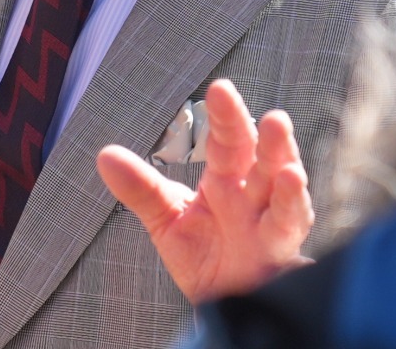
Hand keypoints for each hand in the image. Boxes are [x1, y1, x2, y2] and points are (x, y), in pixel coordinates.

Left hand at [96, 78, 313, 303]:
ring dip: (283, 156)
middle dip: (264, 133)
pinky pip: (287, 224)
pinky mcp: (279, 248)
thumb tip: (104, 155)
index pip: (227, 140)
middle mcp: (252, 193)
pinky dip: (291, 202)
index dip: (226, 115)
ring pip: (281, 183)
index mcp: (226, 179)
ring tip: (278, 129)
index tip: (219, 89)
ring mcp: (269, 219)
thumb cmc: (205, 258)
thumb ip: (140, 189)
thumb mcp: (166, 221)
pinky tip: (291, 181)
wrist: (225, 306)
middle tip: (264, 108)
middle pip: (260, 155)